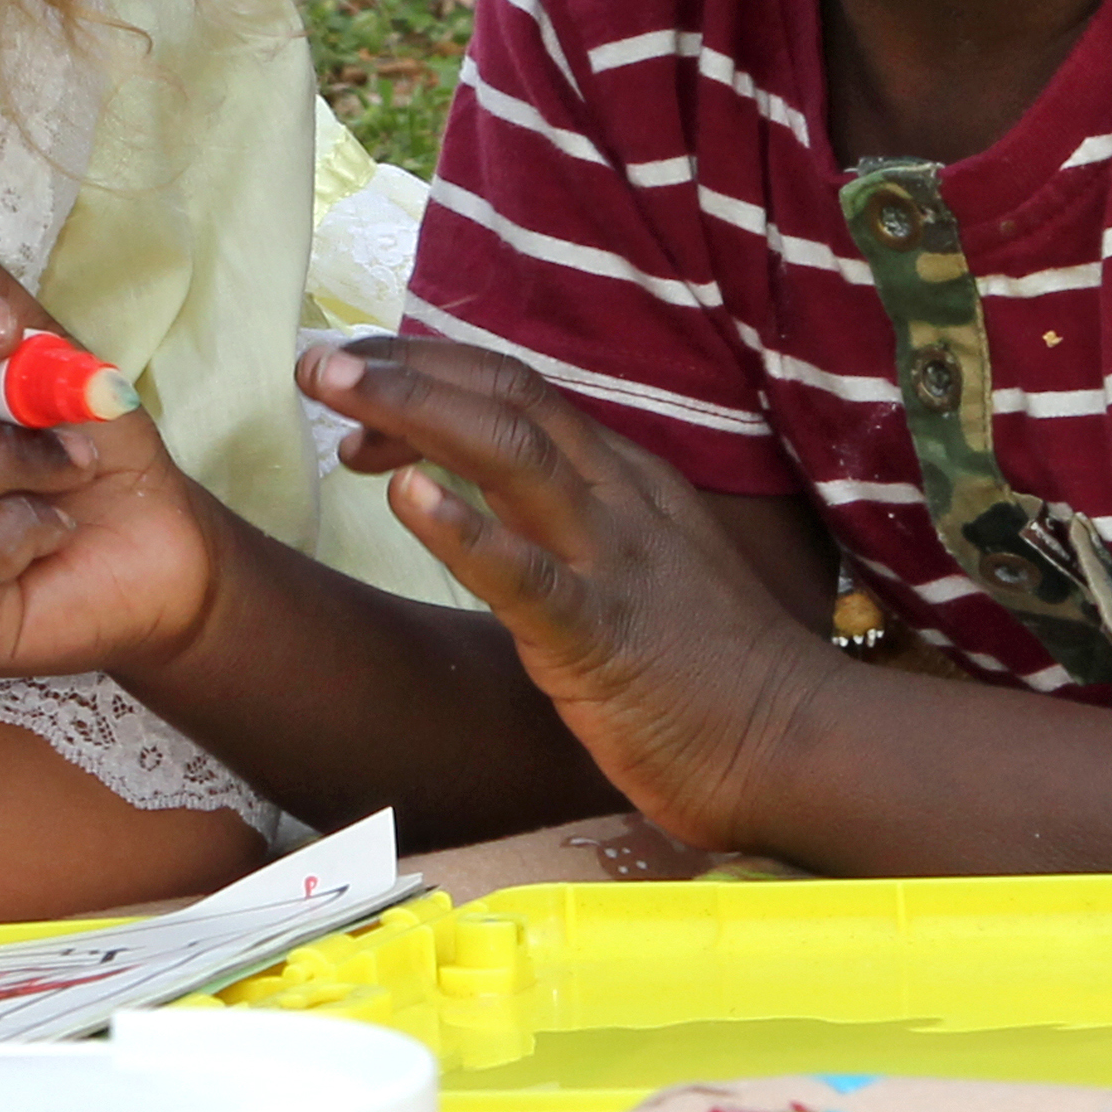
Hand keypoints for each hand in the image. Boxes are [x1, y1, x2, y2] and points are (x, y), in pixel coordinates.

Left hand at [306, 333, 840, 853]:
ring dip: (414, 410)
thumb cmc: (709, 673)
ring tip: (334, 392)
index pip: (516, 393)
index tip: (356, 383)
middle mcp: (616, 500)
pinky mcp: (602, 638)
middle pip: (504, 398)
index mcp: (623, 480)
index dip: (428, 372)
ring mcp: (611, 563)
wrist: (796, 747)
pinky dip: (463, 529)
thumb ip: (566, 523)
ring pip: (510, 453)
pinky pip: (526, 574)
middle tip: (315, 364)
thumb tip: (473, 493)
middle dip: (403, 369)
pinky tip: (403, 496)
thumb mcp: (636, 567)